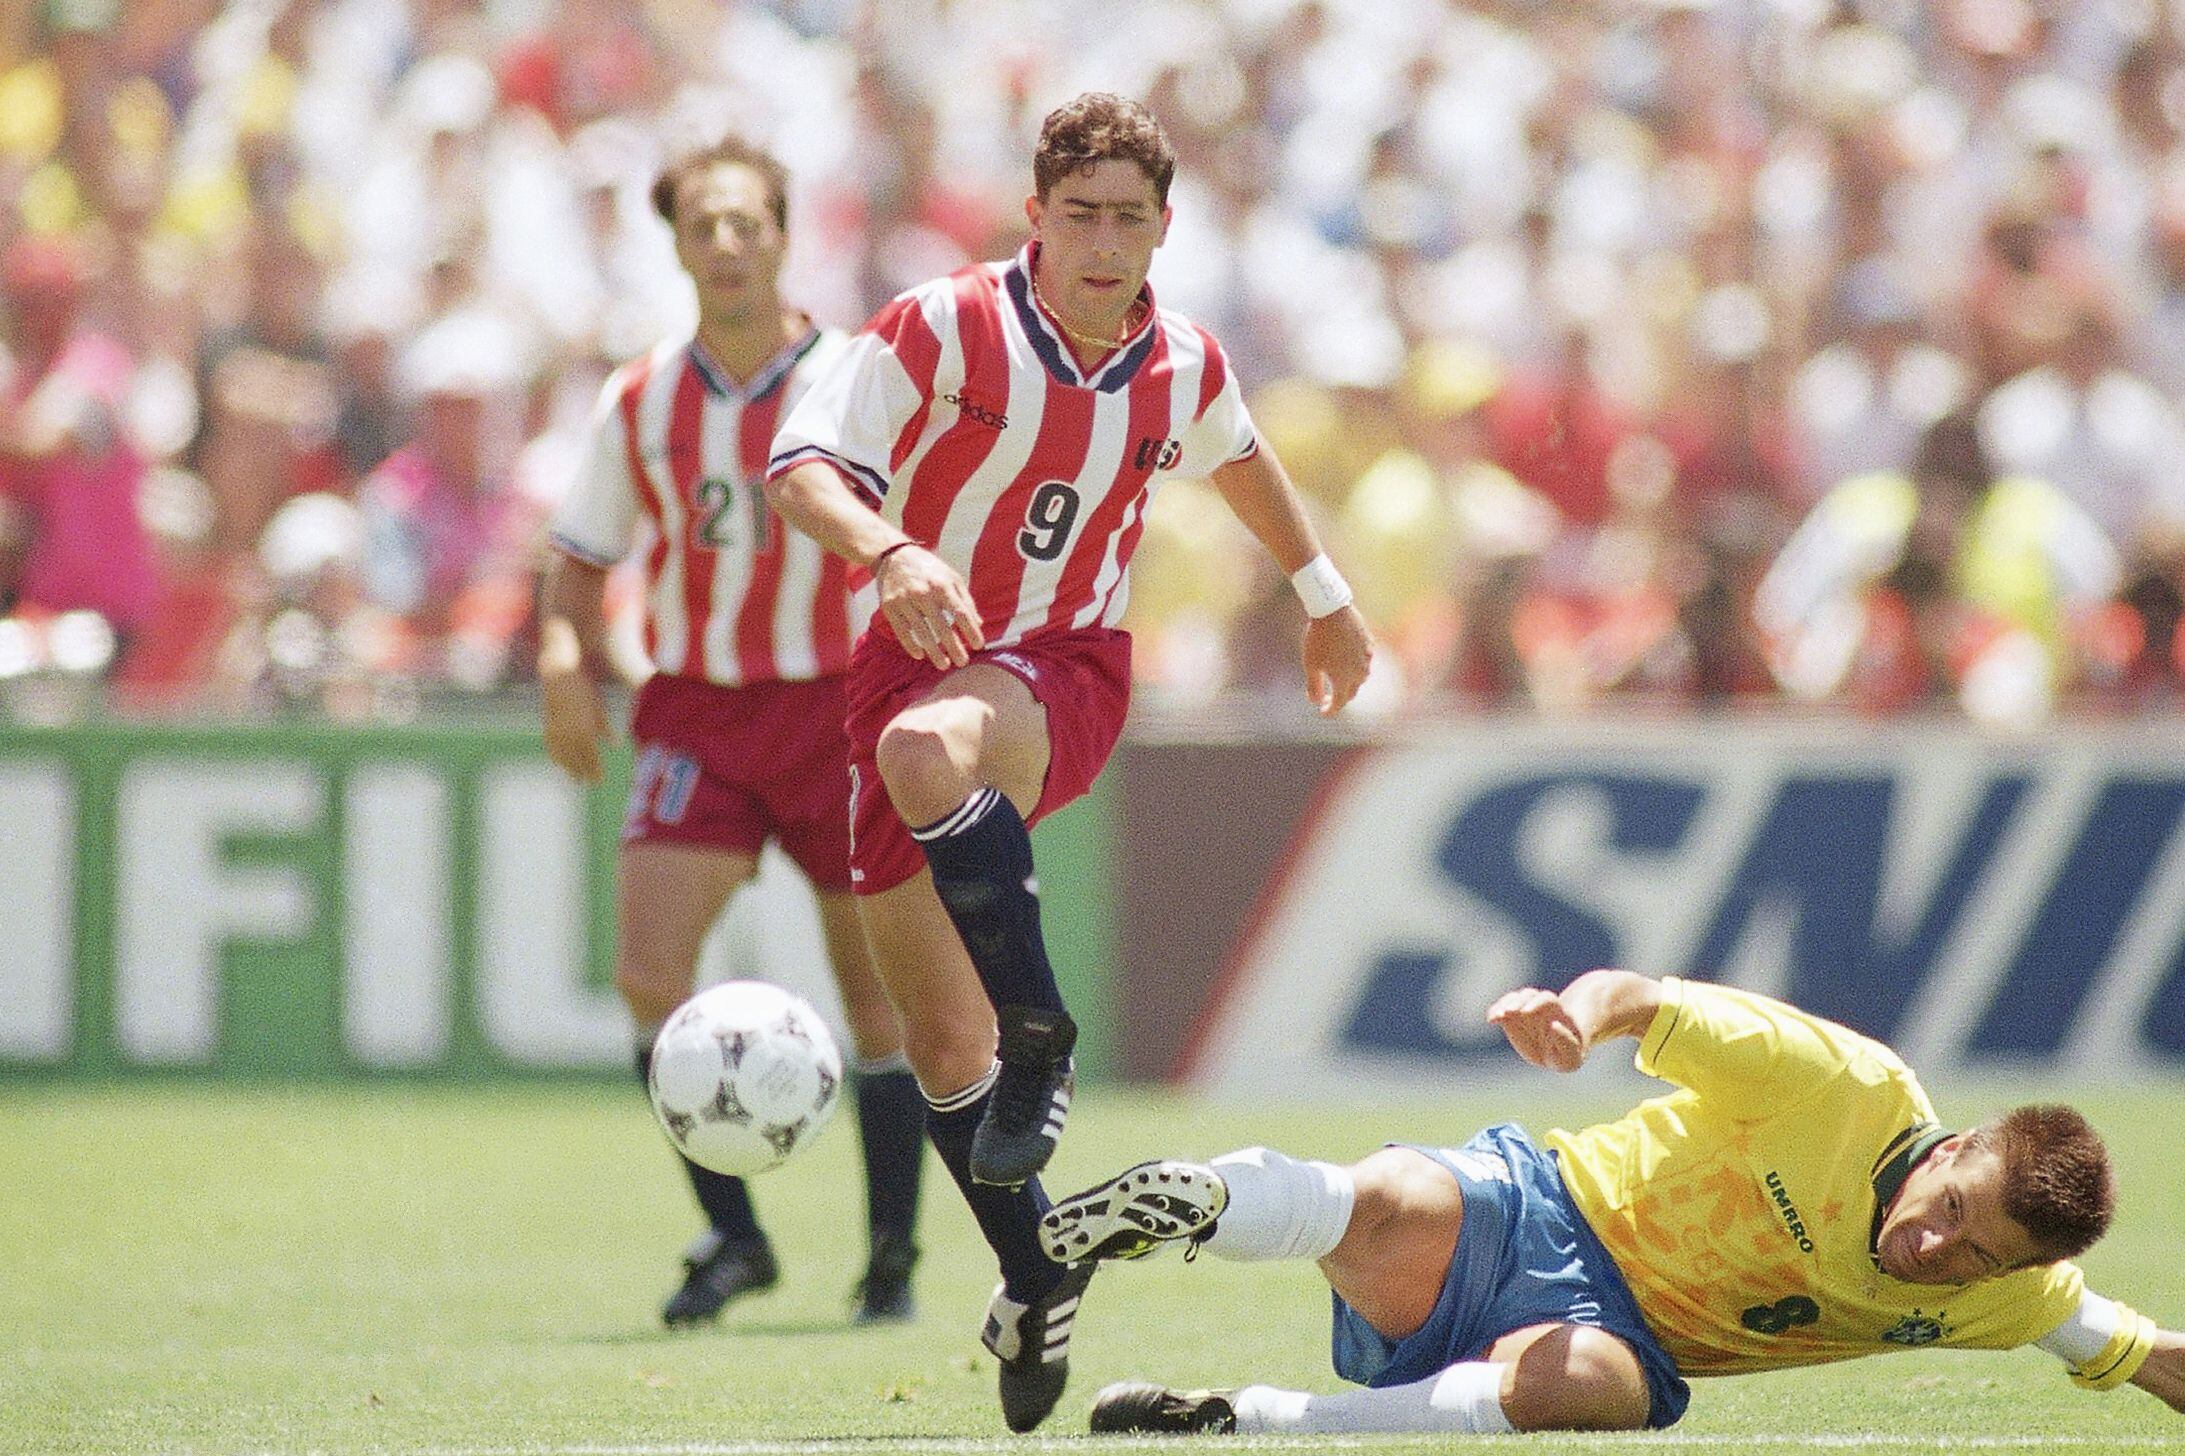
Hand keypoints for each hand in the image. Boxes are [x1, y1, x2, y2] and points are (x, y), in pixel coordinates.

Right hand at [540, 663, 608, 783]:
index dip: (594, 770)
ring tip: (575, 778)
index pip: (590, 757)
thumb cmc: (584, 689)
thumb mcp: (598, 708)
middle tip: (588, 783)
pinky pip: (551, 747)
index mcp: (585, 729)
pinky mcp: (547, 725)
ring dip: (569, 768)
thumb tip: (615, 745)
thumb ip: (605, 728)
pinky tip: (559, 763)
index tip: (598, 781)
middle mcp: (569, 733)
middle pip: (576, 760)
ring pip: (562, 756)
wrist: (559, 674)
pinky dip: (556, 757)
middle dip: (583, 772)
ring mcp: (556, 730)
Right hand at [876, 543, 982, 669]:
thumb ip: (965, 600)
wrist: (894, 555)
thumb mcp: (951, 577)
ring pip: (921, 632)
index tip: (979, 646)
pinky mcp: (889, 607)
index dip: (970, 630)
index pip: (960, 613)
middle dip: (954, 647)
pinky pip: (901, 631)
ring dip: (934, 652)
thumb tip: (978, 624)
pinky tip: (920, 655)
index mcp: (942, 585)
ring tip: (944, 665)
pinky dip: (910, 645)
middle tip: (963, 662)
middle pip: (942, 626)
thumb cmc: (929, 569)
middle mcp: (923, 593)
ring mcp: (904, 600)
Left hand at [1302, 605, 1372, 714]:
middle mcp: (1359, 673)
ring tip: (1338, 680)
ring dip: (1350, 683)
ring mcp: (1367, 659)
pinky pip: (1364, 662)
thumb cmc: (1318, 639)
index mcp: (1344, 680)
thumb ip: (1314, 686)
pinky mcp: (1369, 646)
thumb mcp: (1311, 664)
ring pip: (1360, 678)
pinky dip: (1355, 667)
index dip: (1330, 711)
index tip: (1322, 712)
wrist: (1333, 611)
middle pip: (1351, 692)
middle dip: (1340, 698)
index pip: (1339, 703)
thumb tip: (1315, 702)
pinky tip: (1346, 660)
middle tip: (1327, 697)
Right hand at [1487, 987, 1588, 1072]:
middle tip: (1509, 1012)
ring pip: (1515, 999)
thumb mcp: (1570, 1058)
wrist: (1556, 1052)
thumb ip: (1566, 1043)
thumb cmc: (1565, 1056)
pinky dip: (1495, 1011)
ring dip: (1505, 1005)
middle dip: (1518, 1002)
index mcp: (1557, 1013)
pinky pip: (1502, 1009)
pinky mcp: (1512, 1018)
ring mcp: (1525, 1011)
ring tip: (1497, 1017)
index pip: (1547, 999)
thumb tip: (1554, 1025)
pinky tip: (1491, 1020)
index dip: (1536, 1003)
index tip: (1525, 1013)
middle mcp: (1541, 1007)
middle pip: (1529, 995)